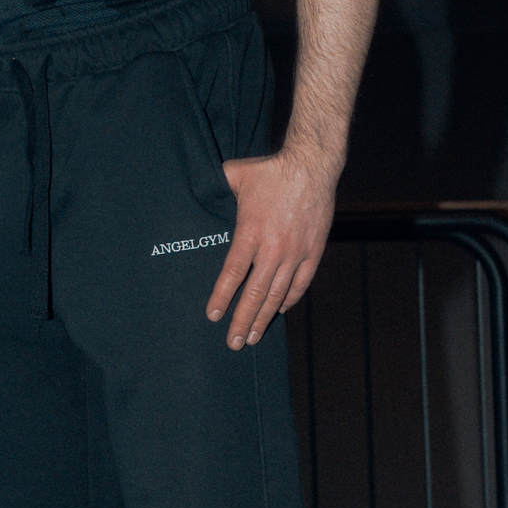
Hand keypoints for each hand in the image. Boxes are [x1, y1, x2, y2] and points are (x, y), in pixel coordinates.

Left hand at [207, 153, 336, 349]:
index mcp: (251, 232)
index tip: (212, 316)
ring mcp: (295, 252)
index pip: (232, 274)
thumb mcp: (236, 175)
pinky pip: (300, 284)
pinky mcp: (313, 252)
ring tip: (253, 337)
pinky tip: (277, 312)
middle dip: (242, 321)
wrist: (312, 164)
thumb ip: (216, 188)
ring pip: (277, 295)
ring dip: (264, 318)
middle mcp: (273, 248)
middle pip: (254, 294)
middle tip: (233, 343)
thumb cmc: (271, 170)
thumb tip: (194, 189)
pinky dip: (288, 301)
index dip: (221, 298)